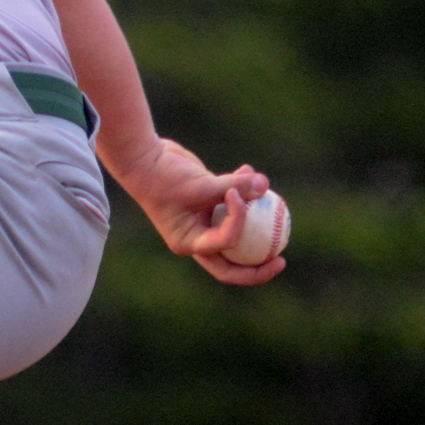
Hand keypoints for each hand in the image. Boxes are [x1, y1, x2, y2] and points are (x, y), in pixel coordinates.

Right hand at [112, 137, 283, 285]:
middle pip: (232, 263)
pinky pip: (230, 203)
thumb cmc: (164, 177)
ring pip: (236, 230)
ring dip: (255, 218)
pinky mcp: (206, 202)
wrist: (143, 158)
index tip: (235, 194)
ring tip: (276, 208)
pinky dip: (241, 190)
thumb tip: (265, 185)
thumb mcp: (199, 183)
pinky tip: (248, 169)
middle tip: (281, 260)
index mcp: (190, 242)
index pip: (225, 244)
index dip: (239, 223)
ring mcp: (203, 221)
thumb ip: (234, 185)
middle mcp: (197, 237)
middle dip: (258, 266)